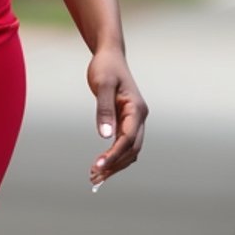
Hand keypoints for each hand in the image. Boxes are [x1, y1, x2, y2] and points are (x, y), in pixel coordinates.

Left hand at [86, 48, 147, 187]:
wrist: (110, 56)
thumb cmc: (105, 68)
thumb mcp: (102, 85)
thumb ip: (104, 109)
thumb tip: (105, 136)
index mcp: (136, 109)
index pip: (128, 139)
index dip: (114, 155)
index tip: (98, 167)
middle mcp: (140, 117)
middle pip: (132, 150)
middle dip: (115, 165)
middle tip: (94, 178)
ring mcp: (135, 120)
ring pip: (130, 150)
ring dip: (115, 165)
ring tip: (95, 178)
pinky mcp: (127, 121)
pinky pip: (125, 144)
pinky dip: (115, 157)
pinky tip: (101, 166)